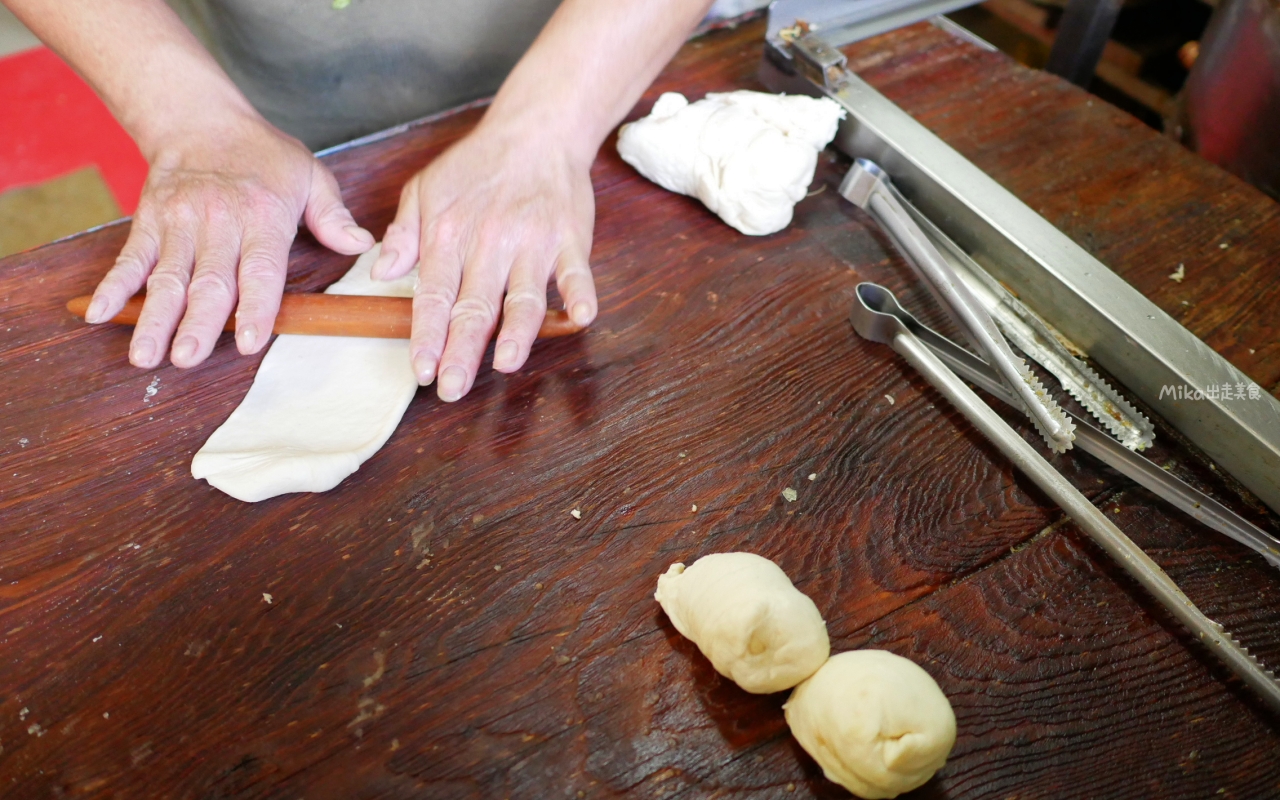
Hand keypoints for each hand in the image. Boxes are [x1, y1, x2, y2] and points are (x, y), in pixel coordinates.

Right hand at [85, 112, 374, 368]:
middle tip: (186, 360)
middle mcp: (218, 221)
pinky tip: (100, 314)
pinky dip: (114, 286)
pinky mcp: (149, 221)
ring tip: (146, 356)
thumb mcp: (311, 176)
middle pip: (208, 280)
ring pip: (167, 277)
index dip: (254, 307)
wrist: (201, 119)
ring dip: (154, 318)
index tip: (248, 342)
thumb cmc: (264, 156)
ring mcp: (179, 222)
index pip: (260, 269)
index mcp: (263, 215)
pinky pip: (130, 257)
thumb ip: (334, 216)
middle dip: (196, 324)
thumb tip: (363, 246)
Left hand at [371, 120, 597, 401]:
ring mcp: (532, 242)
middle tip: (453, 387)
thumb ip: (404, 234)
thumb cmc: (476, 165)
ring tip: (506, 363)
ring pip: (523, 295)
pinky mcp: (569, 238)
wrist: (534, 130)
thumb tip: (381, 273)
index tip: (420, 370)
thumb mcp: (425, 189)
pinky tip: (579, 317)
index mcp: (449, 234)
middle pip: (475, 306)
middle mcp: (489, 242)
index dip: (427, 335)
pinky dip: (580, 293)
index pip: (434, 294)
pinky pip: (576, 271)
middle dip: (462, 350)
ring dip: (517, 331)